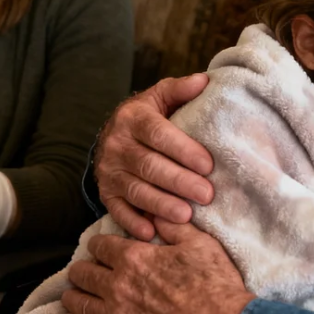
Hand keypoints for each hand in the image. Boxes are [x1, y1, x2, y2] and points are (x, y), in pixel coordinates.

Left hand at [60, 218, 252, 313]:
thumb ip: (171, 225)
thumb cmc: (214, 284)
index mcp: (134, 258)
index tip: (100, 246)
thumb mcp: (198, 243)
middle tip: (82, 269)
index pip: (100, 246)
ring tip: (72, 293)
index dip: (98, 244)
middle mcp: (118, 286)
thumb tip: (153, 211)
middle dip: (82, 268)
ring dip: (73, 295)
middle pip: (84, 274)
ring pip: (80, 303)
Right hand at [96, 74, 214, 239]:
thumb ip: (179, 90)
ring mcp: (109, 170)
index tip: (208, 164)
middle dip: (179, 181)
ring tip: (186, 216)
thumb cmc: (147, 116)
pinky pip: (117, 210)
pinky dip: (133, 223)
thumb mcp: (160, 97)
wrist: (112, 134)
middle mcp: (117, 143)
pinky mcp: (105, 192)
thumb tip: (204, 81)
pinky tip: (151, 232)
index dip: (183, 150)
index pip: (158, 134)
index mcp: (133, 118)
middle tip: (206, 194)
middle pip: (149, 165)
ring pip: (136, 190)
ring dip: (161, 205)